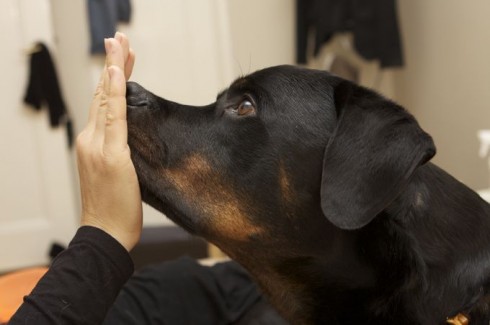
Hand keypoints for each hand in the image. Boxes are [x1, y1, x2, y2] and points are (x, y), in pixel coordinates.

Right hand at [76, 32, 140, 250]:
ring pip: (106, 100)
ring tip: (120, 45)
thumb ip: (121, 152)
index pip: (105, 104)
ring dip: (113, 70)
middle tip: (119, 39)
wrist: (105, 232)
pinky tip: (117, 74)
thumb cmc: (114, 207)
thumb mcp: (118, 174)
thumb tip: (133, 142)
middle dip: (112, 64)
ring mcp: (98, 145)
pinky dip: (115, 94)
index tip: (122, 59)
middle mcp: (91, 139)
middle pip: (102, 95)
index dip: (113, 80)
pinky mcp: (110, 154)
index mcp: (94, 143)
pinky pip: (114, 118)